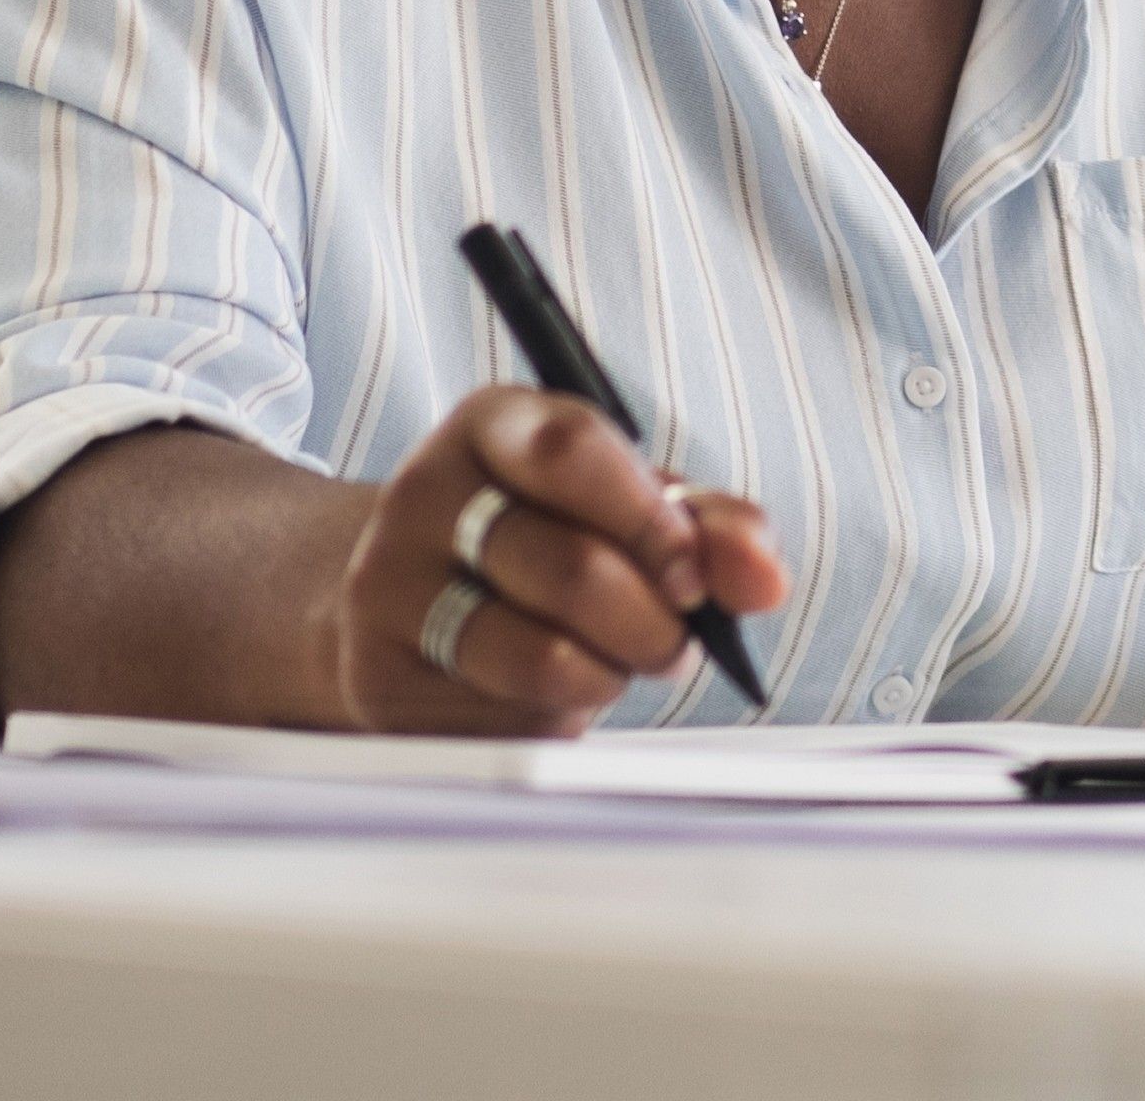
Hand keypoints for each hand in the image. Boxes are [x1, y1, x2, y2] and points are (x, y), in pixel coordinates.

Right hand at [325, 384, 791, 734]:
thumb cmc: (541, 538)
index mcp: (492, 425)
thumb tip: (765, 579)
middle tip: (673, 641)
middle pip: (571, 568)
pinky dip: (556, 718)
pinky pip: (502, 719)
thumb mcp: (623, 504)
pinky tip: (553, 693)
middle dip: (653, 623)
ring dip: (609, 676)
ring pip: (538, 656)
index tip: (693, 577)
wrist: (400, 596)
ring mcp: (386, 588)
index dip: (651, 523)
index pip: (572, 453)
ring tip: (619, 664)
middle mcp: (423, 494)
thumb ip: (707, 525)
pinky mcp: (378, 679)